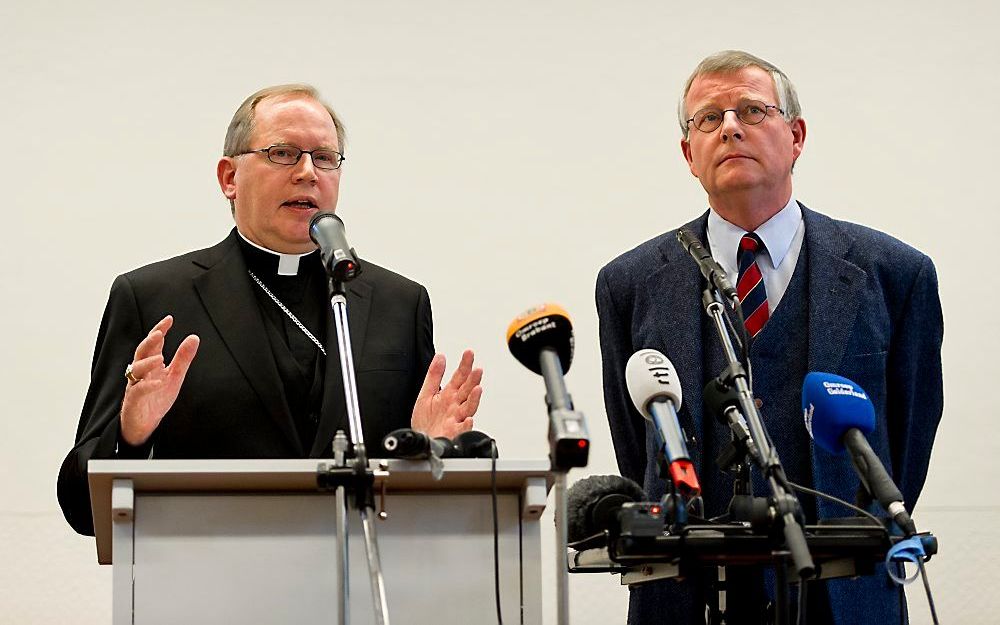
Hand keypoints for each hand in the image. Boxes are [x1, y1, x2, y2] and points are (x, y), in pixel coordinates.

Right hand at [120, 316, 199, 445]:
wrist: (144, 424)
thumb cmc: (156, 398)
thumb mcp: (175, 377)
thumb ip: (183, 358)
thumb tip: (194, 337)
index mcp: (151, 365)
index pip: (153, 344)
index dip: (159, 330)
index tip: (169, 319)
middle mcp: (141, 372)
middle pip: (141, 353)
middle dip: (149, 342)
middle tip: (159, 333)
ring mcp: (135, 385)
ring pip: (135, 370)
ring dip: (147, 362)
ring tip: (160, 358)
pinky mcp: (134, 401)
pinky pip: (138, 391)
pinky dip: (148, 386)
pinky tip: (159, 382)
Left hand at [411, 350, 482, 438]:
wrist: (422, 441)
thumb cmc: (426, 422)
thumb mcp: (426, 394)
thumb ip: (434, 375)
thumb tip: (440, 357)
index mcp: (448, 395)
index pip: (459, 376)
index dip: (464, 364)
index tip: (469, 353)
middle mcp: (455, 406)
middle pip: (466, 390)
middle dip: (473, 380)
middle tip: (477, 370)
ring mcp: (456, 419)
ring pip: (468, 407)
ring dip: (473, 399)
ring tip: (477, 389)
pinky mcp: (454, 433)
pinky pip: (462, 429)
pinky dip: (466, 425)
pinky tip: (468, 419)